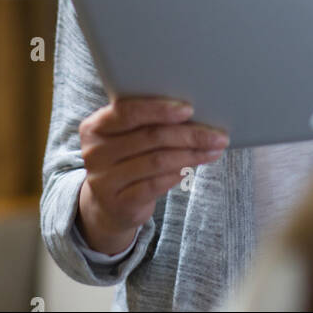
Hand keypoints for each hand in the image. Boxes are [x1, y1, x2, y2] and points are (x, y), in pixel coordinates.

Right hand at [75, 97, 229, 254]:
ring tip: (214, 149)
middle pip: (150, 137)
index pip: (128, 112)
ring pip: (158, 161)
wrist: (108, 204)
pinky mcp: (120, 203)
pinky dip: (180, 173)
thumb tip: (193, 111)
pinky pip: (157, 184)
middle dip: (189, 134)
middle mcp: (95, 153)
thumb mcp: (126, 136)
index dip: (159, 109)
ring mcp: (104, 180)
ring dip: (192, 154)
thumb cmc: (126, 158)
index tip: (189, 109)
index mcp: (95, 127)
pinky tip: (196, 166)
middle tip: (217, 134)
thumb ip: (146, 121)